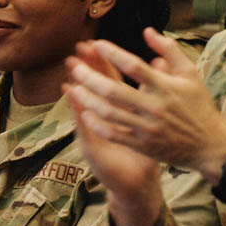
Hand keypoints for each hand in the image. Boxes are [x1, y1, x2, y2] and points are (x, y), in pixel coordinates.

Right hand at [65, 42, 163, 225]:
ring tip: (68, 74)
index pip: (109, 78)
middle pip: (93, 88)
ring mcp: (96, 132)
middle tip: (73, 54)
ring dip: (77, 90)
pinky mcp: (92, 148)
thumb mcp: (148, 117)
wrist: (138, 182)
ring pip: (85, 106)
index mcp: (119, 107)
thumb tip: (157, 62)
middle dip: (84, 71)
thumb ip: (152, 89)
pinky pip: (85, 127)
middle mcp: (104, 117)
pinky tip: (72, 100)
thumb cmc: (146, 148)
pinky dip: (79, 113)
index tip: (94, 43)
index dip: (102, 61)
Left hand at [66, 28, 225, 182]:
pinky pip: (113, 134)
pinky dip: (97, 124)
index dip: (113, 53)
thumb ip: (169, 50)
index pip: (134, 66)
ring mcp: (146, 127)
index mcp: (165, 87)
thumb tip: (147, 30)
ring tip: (73, 87)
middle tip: (74, 66)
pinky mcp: (142, 144)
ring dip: (88, 99)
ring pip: (109, 113)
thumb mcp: (190, 73)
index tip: (96, 43)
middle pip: (114, 90)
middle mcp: (154, 107)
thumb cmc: (198, 105)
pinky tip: (84, 113)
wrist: (209, 144)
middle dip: (90, 77)